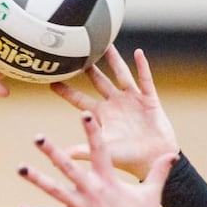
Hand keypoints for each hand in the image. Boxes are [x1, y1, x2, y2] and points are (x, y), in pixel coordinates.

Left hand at [16, 113, 176, 206]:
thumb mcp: (151, 194)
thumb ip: (159, 171)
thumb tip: (172, 155)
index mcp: (109, 181)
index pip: (100, 150)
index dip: (92, 132)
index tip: (83, 115)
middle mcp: (92, 191)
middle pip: (69, 167)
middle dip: (52, 151)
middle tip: (37, 137)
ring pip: (55, 190)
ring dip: (36, 179)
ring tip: (20, 168)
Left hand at [51, 46, 177, 179]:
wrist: (154, 161)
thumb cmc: (128, 160)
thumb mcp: (101, 153)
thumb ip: (80, 151)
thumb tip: (56, 158)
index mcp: (102, 116)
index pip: (79, 99)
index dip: (66, 90)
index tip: (52, 79)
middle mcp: (115, 105)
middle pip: (98, 81)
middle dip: (88, 67)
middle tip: (77, 50)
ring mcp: (132, 100)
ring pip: (121, 74)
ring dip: (114, 60)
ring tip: (106, 44)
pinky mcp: (149, 100)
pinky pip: (145, 80)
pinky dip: (142, 66)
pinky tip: (138, 53)